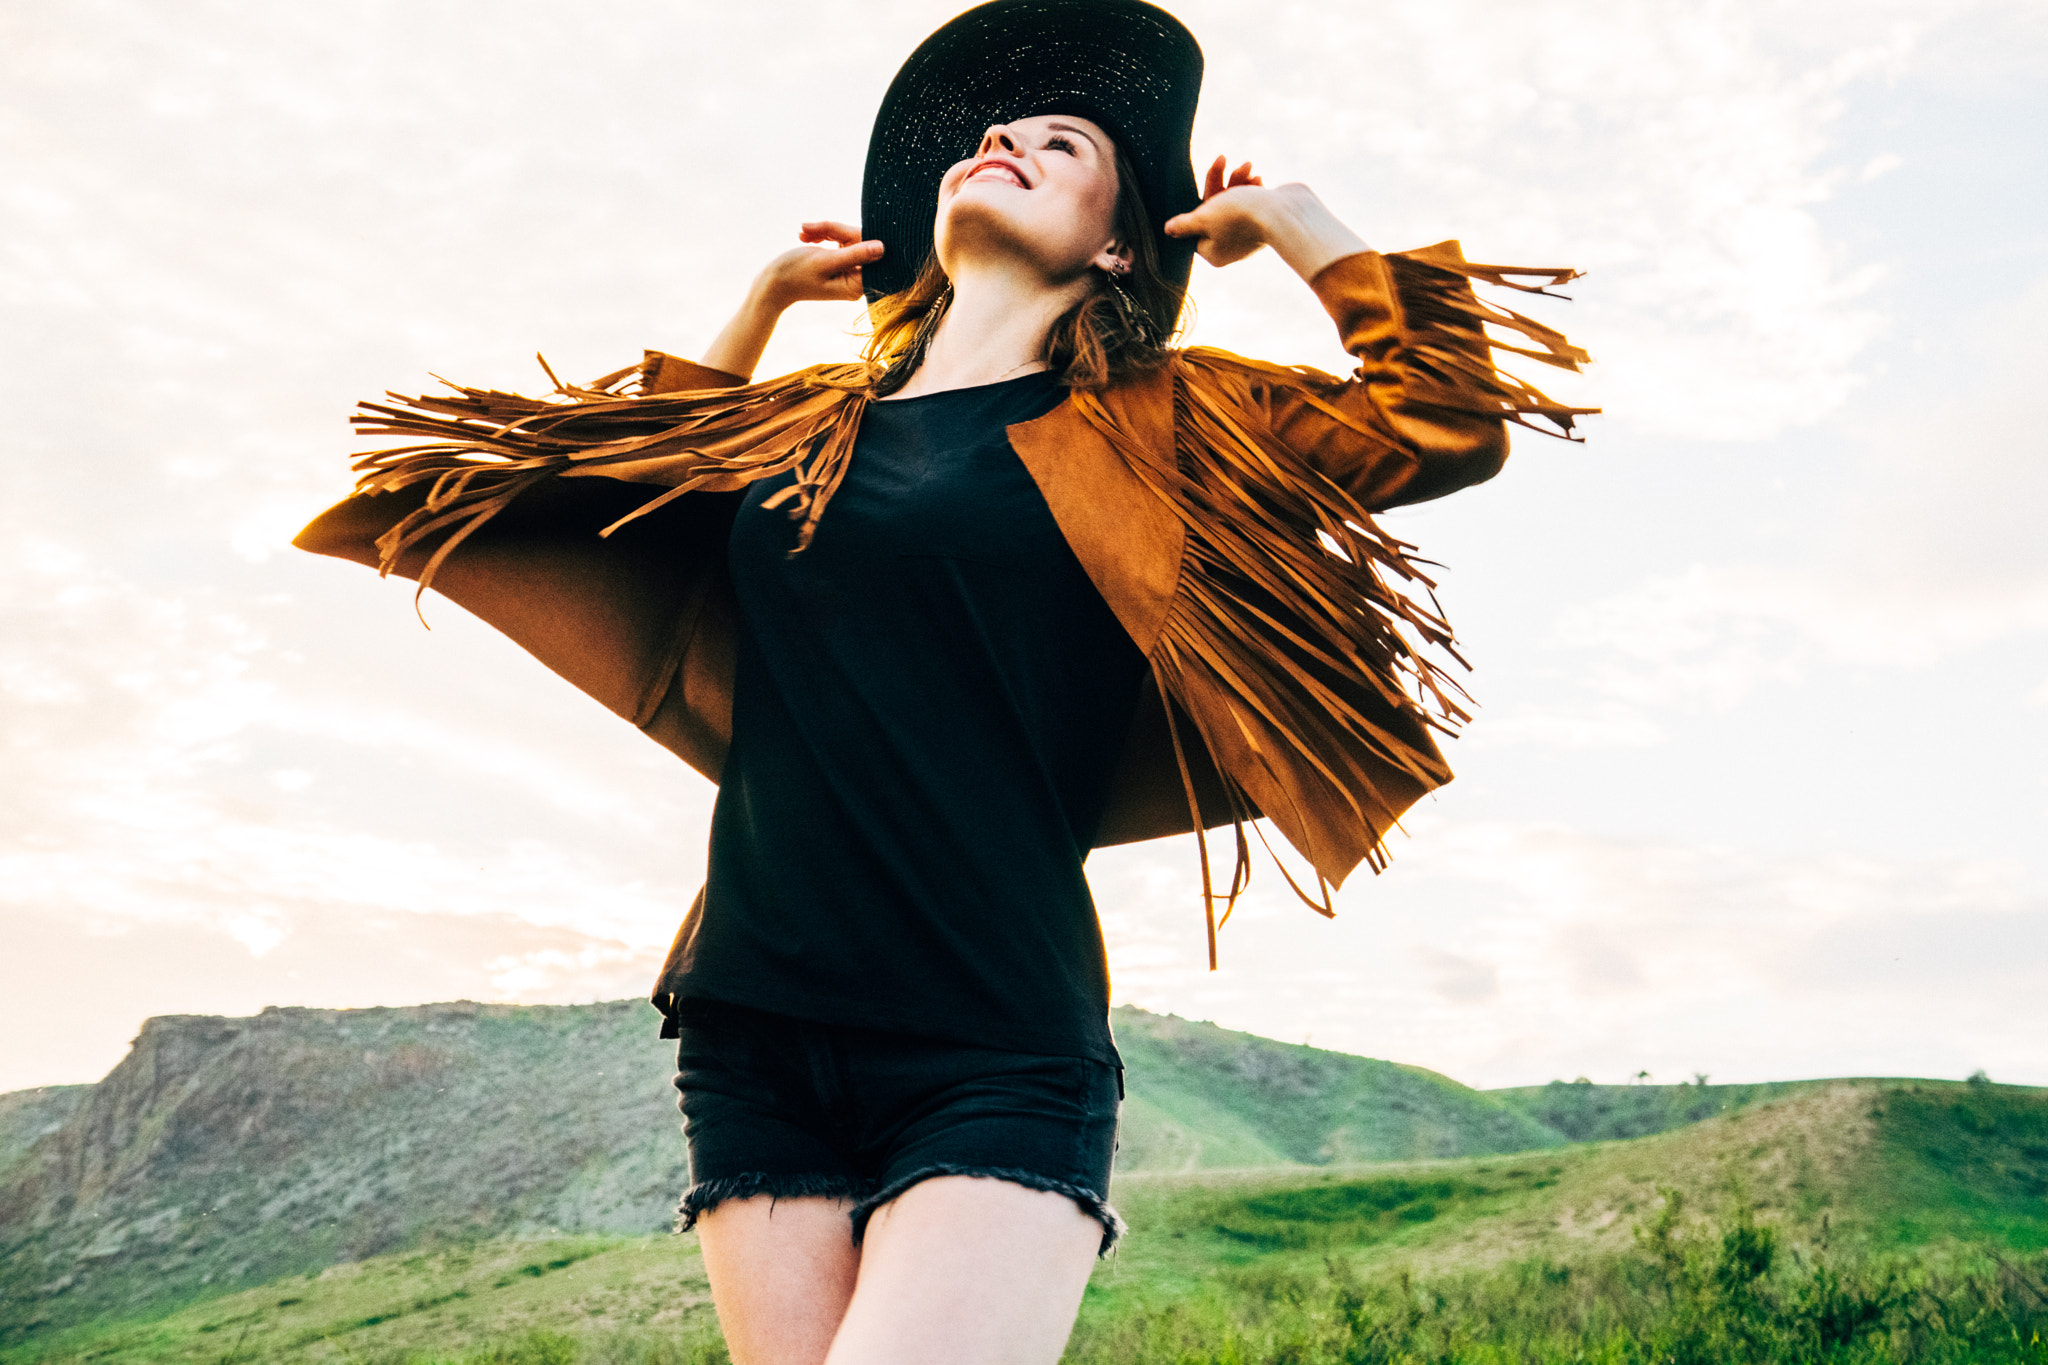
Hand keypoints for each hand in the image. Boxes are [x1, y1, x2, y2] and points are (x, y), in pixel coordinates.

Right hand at [755, 221, 883, 308]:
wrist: (772, 284)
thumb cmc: (795, 274)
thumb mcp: (825, 261)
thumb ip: (855, 254)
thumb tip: (883, 248)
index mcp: (856, 285)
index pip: (869, 251)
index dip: (854, 234)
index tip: (834, 229)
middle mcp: (856, 280)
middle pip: (860, 243)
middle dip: (836, 231)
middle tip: (809, 228)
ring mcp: (848, 272)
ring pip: (848, 239)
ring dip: (826, 231)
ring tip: (803, 232)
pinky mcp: (840, 264)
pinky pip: (839, 242)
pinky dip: (823, 236)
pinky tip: (805, 236)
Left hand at [1165, 161, 1370, 281]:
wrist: (1287, 212)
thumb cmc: (1241, 214)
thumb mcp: (1205, 216)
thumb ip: (1186, 224)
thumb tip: (1168, 230)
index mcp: (1213, 253)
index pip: (1195, 227)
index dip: (1198, 206)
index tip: (1205, 190)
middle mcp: (1230, 247)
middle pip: (1212, 211)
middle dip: (1218, 183)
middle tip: (1222, 159)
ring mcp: (1248, 235)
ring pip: (1232, 202)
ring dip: (1237, 180)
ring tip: (1248, 166)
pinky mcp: (1264, 222)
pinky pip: (1250, 202)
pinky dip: (1251, 188)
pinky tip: (1258, 177)